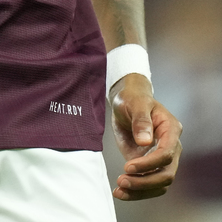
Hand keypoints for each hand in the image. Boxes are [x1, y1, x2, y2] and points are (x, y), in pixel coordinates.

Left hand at [110, 73, 181, 200]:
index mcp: (171, 129)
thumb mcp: (135, 103)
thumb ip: (141, 121)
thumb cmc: (134, 99)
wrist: (128, 101)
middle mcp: (171, 146)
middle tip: (122, 180)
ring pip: (159, 184)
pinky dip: (137, 191)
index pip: (166, 153)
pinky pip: (149, 184)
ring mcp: (161, 158)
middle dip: (145, 182)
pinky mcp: (150, 165)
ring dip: (140, 191)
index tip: (129, 166)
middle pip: (166, 174)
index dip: (149, 164)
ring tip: (120, 190)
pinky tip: (122, 192)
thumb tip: (145, 141)